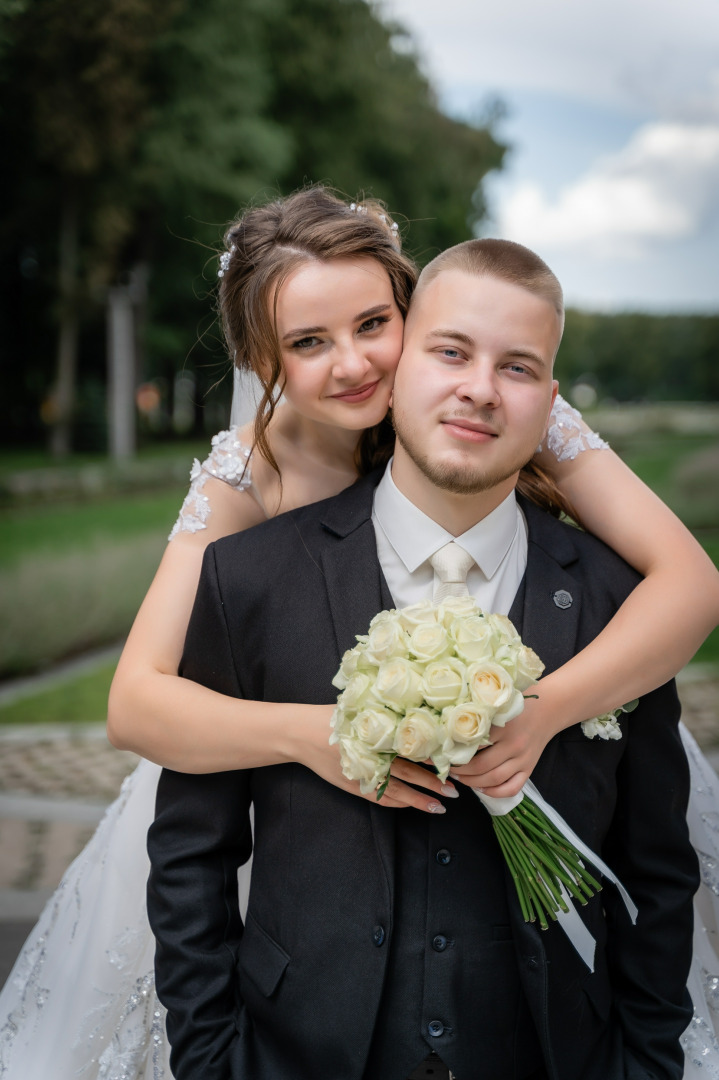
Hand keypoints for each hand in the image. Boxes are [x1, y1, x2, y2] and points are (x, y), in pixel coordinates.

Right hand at [293, 705, 456, 813]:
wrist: (301, 733)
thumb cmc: (330, 717)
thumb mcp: (359, 709)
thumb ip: (385, 713)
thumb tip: (417, 709)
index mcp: (377, 738)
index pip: (412, 751)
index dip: (433, 759)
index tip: (452, 762)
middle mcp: (372, 759)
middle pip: (409, 774)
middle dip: (433, 784)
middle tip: (456, 790)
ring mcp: (363, 776)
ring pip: (398, 792)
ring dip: (419, 799)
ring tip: (440, 805)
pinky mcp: (355, 786)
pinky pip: (381, 799)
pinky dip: (398, 803)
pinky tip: (412, 805)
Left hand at [448, 695, 560, 797]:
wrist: (549, 708)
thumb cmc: (518, 704)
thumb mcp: (497, 706)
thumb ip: (479, 718)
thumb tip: (450, 731)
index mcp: (503, 726)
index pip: (473, 745)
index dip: (455, 752)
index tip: (442, 754)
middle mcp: (514, 744)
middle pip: (481, 766)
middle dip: (461, 771)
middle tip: (448, 768)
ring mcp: (523, 759)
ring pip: (494, 779)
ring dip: (473, 783)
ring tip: (460, 778)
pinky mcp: (530, 769)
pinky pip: (512, 788)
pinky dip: (495, 792)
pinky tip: (482, 788)